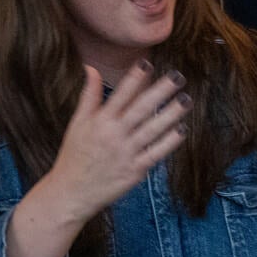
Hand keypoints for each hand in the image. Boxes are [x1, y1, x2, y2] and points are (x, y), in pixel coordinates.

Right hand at [45, 61, 190, 224]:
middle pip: (140, 109)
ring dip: (171, 114)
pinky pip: (156, 153)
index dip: (134, 78)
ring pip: (152, 129)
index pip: (120, 94)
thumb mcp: (78, 123)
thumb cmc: (75, 155)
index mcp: (99, 121)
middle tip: (179, 76)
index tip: (148, 63)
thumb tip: (91, 68)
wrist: (70, 193)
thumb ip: (89, 95)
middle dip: (160, 91)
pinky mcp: (135, 170)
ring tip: (187, 99)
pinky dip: (169, 142)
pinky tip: (182, 129)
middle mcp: (113, 135)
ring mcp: (125, 153)